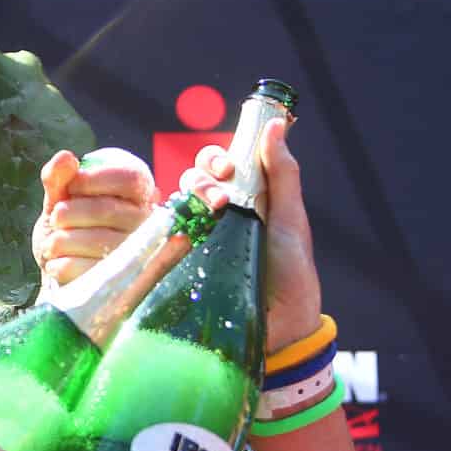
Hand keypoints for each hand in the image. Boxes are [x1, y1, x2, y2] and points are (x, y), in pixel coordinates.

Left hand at [33, 147, 159, 287]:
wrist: (60, 269)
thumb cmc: (66, 227)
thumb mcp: (59, 198)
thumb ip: (59, 177)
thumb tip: (66, 158)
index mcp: (138, 195)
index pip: (129, 179)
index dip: (93, 180)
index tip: (70, 188)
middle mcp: (146, 225)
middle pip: (107, 210)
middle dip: (68, 213)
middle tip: (56, 219)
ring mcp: (137, 257)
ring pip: (96, 242)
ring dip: (60, 241)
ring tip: (53, 243)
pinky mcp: (119, 285)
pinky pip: (86, 269)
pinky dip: (60, 264)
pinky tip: (57, 263)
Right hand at [179, 118, 321, 350]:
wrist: (282, 326)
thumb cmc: (291, 273)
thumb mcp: (290, 219)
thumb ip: (282, 173)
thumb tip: (277, 124)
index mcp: (241, 199)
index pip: (216, 165)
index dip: (215, 157)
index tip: (228, 166)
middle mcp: (213, 215)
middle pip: (190, 179)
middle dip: (200, 177)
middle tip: (219, 195)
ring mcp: (195, 239)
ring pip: (175, 202)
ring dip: (189, 197)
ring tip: (211, 214)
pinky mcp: (178, 265)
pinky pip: (160, 238)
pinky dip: (165, 229)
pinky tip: (180, 234)